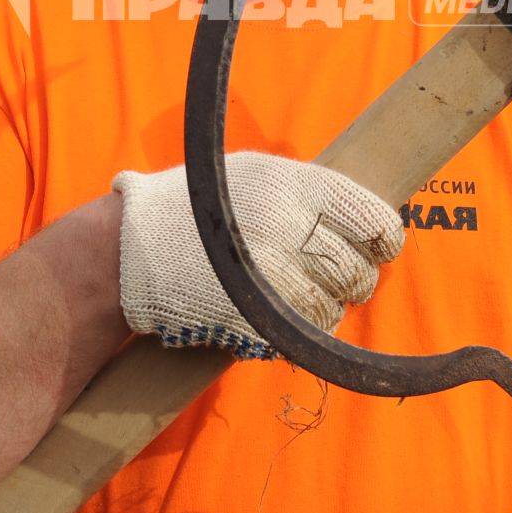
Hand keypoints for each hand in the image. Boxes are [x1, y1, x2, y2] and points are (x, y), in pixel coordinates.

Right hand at [112, 151, 403, 358]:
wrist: (128, 250)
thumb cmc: (196, 207)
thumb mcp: (254, 175)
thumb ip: (309, 193)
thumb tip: (366, 220)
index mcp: (294, 186)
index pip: (374, 220)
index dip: (384, 239)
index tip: (379, 245)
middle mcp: (287, 229)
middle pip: (358, 272)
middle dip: (354, 279)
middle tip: (337, 276)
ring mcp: (269, 279)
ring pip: (332, 311)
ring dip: (324, 309)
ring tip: (297, 293)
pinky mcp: (251, 320)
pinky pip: (299, 337)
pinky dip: (295, 332)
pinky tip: (273, 311)